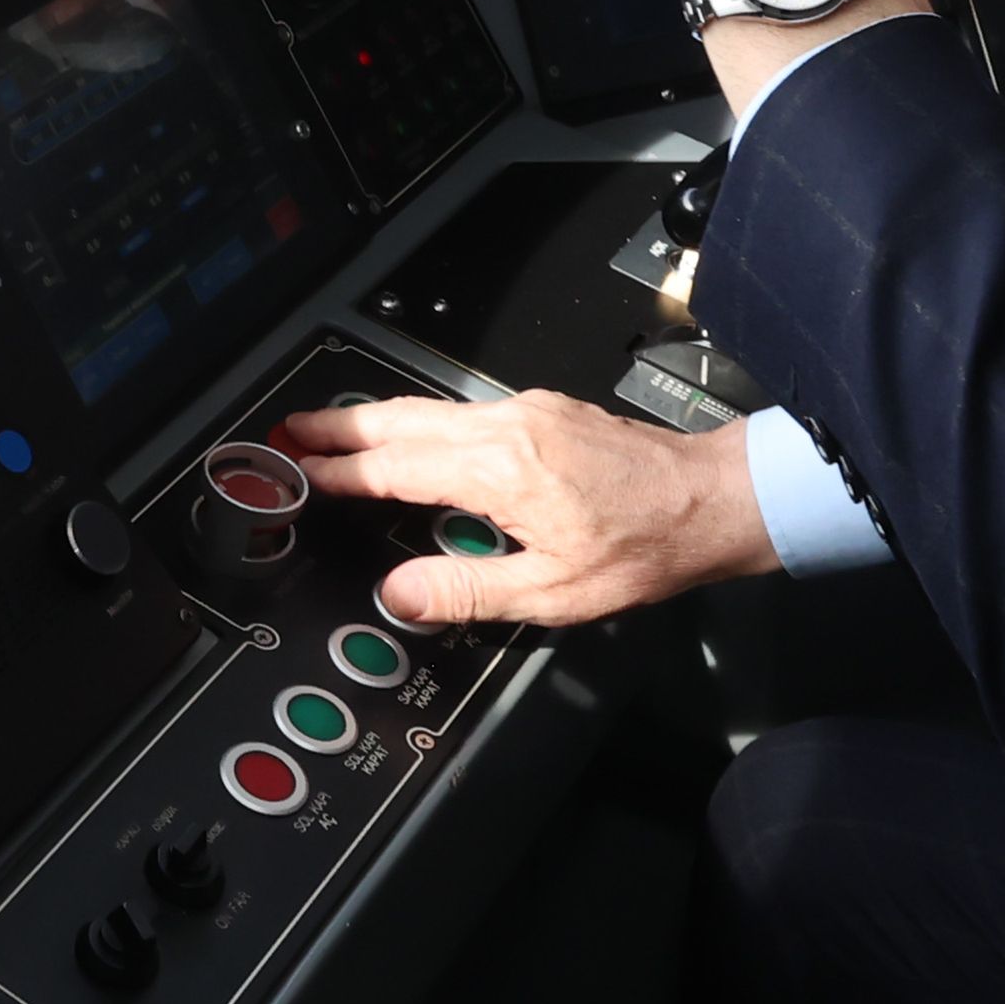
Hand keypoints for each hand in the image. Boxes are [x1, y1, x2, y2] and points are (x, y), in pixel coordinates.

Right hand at [280, 387, 776, 628]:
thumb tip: (400, 594)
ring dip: (377, 420)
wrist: (714, 501)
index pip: (398, 468)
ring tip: (334, 431)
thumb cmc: (645, 549)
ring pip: (431, 410)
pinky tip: (413, 435)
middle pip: (402, 420)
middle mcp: (508, 426)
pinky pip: (462, 410)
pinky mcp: (545, 409)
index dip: (342, 472)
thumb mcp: (554, 592)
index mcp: (501, 471)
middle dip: (340, 426)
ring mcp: (527, 410)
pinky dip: (420, 420)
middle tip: (290, 431)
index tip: (297, 471)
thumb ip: (467, 591)